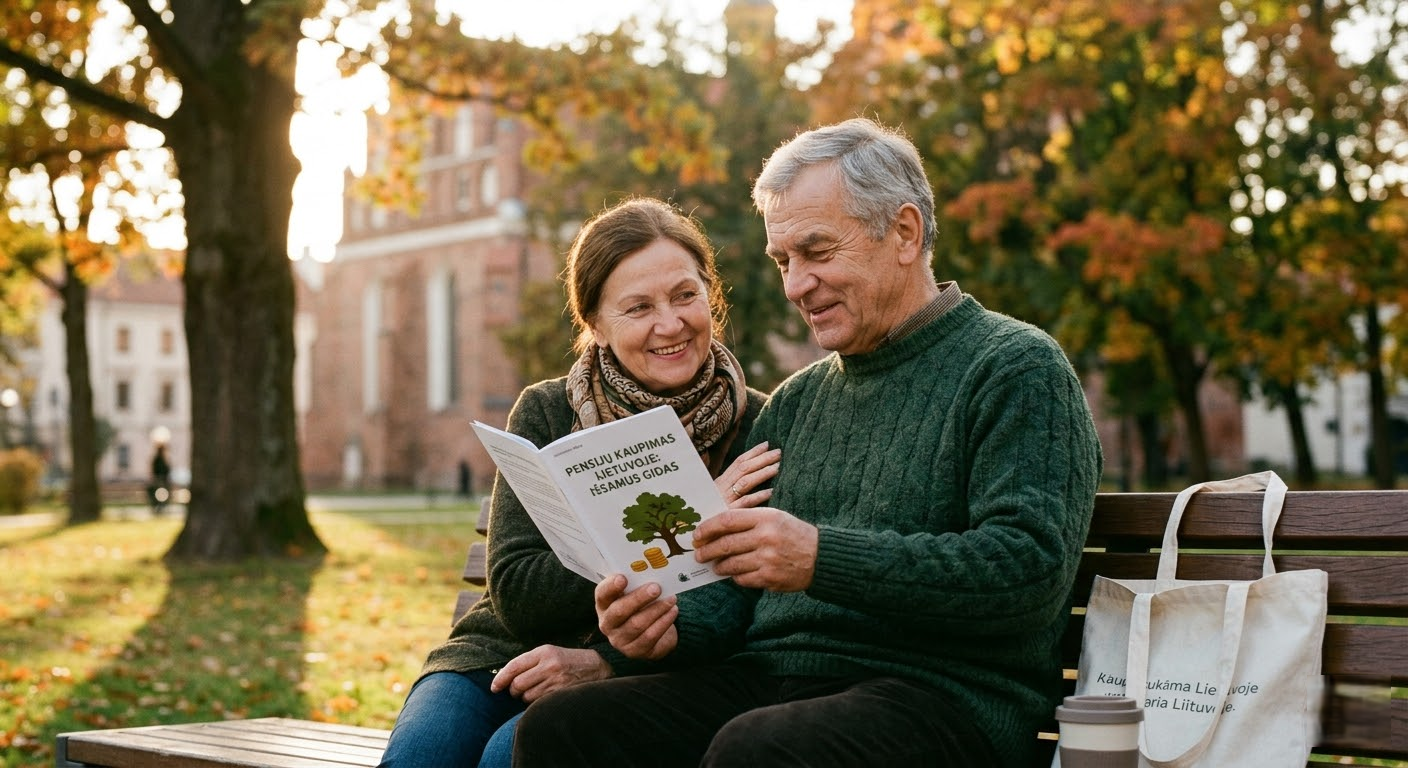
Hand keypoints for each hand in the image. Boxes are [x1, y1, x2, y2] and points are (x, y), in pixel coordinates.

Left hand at [489, 645, 611, 702]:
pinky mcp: (561, 694)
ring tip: (538, 691)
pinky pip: (538, 704)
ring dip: (526, 698)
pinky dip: (536, 703)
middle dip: (514, 690)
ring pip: (526, 696)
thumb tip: (503, 678)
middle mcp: (549, 665)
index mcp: (544, 652)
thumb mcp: (550, 653)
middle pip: (517, 684)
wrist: (597, 668)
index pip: (514, 666)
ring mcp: (556, 681)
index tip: (494, 688)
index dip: (500, 679)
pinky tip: (544, 697)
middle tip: (519, 690)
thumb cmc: (568, 661)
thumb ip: (529, 663)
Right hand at [595, 574, 678, 659]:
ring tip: (671, 599)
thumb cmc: (640, 606)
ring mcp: (619, 640)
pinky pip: (650, 636)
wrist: (651, 632)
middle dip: (639, 598)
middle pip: (619, 611)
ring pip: (637, 624)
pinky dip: (663, 622)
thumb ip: (636, 583)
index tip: (623, 578)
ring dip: (657, 610)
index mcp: (604, 605)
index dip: (610, 586)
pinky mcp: (634, 651)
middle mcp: (607, 623)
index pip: (602, 594)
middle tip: (656, 587)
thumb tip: (650, 568)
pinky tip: (673, 611)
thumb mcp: (634, 593)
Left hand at [693, 507, 817, 591]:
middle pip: (725, 544)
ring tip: (715, 566)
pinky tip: (735, 573)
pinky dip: (735, 577)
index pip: (727, 520)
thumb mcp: (774, 517)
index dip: (708, 528)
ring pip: (731, 564)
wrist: (820, 557)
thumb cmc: (792, 534)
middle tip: (698, 554)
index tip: (697, 534)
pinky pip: (742, 579)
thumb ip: (747, 520)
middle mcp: (766, 537)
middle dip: (707, 551)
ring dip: (718, 566)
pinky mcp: (770, 578)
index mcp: (765, 517)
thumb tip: (714, 529)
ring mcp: (768, 559)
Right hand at [715, 442, 780, 507]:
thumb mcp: (717, 496)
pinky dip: (758, 496)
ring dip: (762, 473)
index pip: (738, 462)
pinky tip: (771, 492)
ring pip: (745, 482)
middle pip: (744, 468)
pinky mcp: (729, 513)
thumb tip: (749, 474)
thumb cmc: (709, 513)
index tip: (766, 445)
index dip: (753, 452)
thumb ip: (731, 486)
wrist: (696, 531)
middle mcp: (722, 488)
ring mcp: (725, 500)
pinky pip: (745, 503)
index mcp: (720, 482)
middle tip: (778, 452)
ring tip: (777, 468)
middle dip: (762, 459)